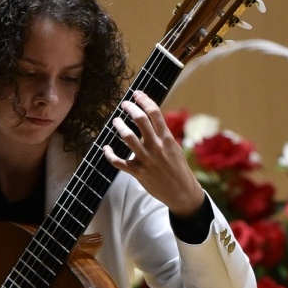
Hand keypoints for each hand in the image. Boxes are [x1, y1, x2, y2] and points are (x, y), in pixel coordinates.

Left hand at [102, 89, 204, 216]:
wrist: (181, 192)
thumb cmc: (178, 169)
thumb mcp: (174, 148)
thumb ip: (162, 135)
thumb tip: (152, 121)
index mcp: (166, 138)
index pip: (154, 113)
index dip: (144, 100)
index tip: (137, 94)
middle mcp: (156, 147)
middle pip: (140, 120)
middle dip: (130, 109)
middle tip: (124, 105)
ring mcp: (146, 159)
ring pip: (128, 137)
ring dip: (119, 126)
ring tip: (116, 121)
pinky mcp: (138, 173)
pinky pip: (119, 162)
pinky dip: (110, 155)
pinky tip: (106, 148)